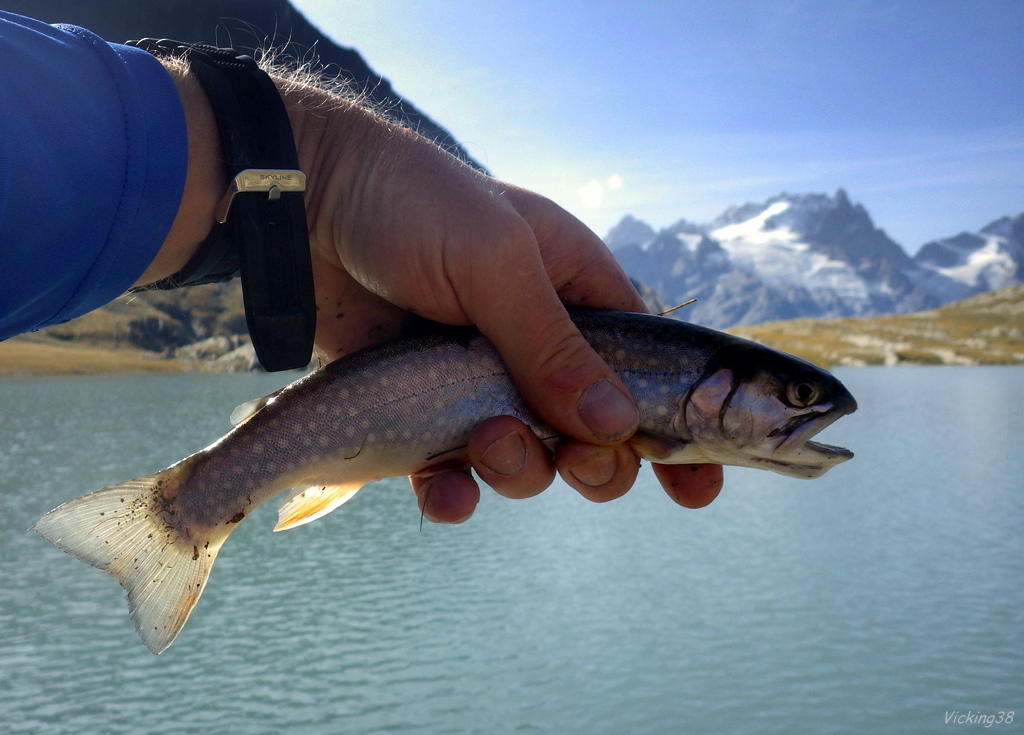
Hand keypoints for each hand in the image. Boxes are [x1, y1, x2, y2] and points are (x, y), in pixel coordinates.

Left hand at [289, 95, 722, 519]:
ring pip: (526, 459)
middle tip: (574, 460)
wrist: (302, 207)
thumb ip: (553, 346)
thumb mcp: (495, 262)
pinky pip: (452, 473)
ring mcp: (478, 382)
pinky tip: (442, 491)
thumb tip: (617, 426)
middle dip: (592, 462)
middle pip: (593, 432)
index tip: (696, 488)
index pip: (645, 372)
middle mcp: (534, 344)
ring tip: (486, 447)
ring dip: (519, 471)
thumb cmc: (410, 205)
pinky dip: (454, 493)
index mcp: (575, 293)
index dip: (673, 430)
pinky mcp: (421, 411)